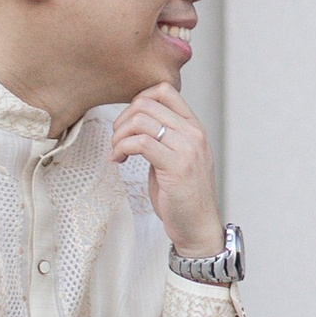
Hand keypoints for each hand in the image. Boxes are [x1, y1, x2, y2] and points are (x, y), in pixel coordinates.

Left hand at [111, 85, 223, 258]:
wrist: (198, 226)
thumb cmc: (183, 195)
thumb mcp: (177, 156)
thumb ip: (163, 136)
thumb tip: (134, 119)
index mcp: (193, 127)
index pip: (164, 90)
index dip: (138, 100)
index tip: (128, 122)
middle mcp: (193, 133)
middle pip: (147, 103)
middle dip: (122, 119)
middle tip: (117, 140)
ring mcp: (187, 148)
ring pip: (141, 120)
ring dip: (119, 135)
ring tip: (117, 151)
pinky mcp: (177, 166)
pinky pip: (141, 142)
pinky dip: (122, 148)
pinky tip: (118, 160)